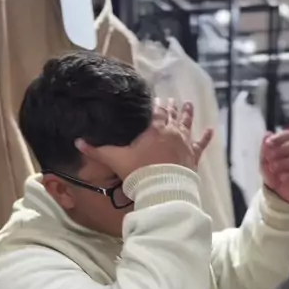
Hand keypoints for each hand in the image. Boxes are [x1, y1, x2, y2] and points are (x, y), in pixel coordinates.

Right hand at [75, 99, 212, 181]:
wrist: (162, 190)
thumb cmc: (139, 173)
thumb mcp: (116, 160)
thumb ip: (97, 151)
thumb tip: (77, 142)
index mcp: (154, 129)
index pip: (156, 112)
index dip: (156, 105)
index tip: (157, 99)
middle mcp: (171, 133)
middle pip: (172, 116)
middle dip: (171, 107)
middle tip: (173, 99)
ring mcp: (184, 144)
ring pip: (187, 125)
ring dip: (188, 115)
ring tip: (189, 104)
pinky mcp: (193, 157)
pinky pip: (201, 144)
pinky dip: (205, 137)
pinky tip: (211, 130)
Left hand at [261, 131, 288, 203]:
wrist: (282, 192)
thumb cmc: (275, 173)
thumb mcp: (266, 161)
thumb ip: (266, 149)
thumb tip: (266, 134)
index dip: (278, 138)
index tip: (267, 144)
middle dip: (282, 150)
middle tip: (269, 158)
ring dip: (285, 163)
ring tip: (273, 168)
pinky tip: (281, 177)